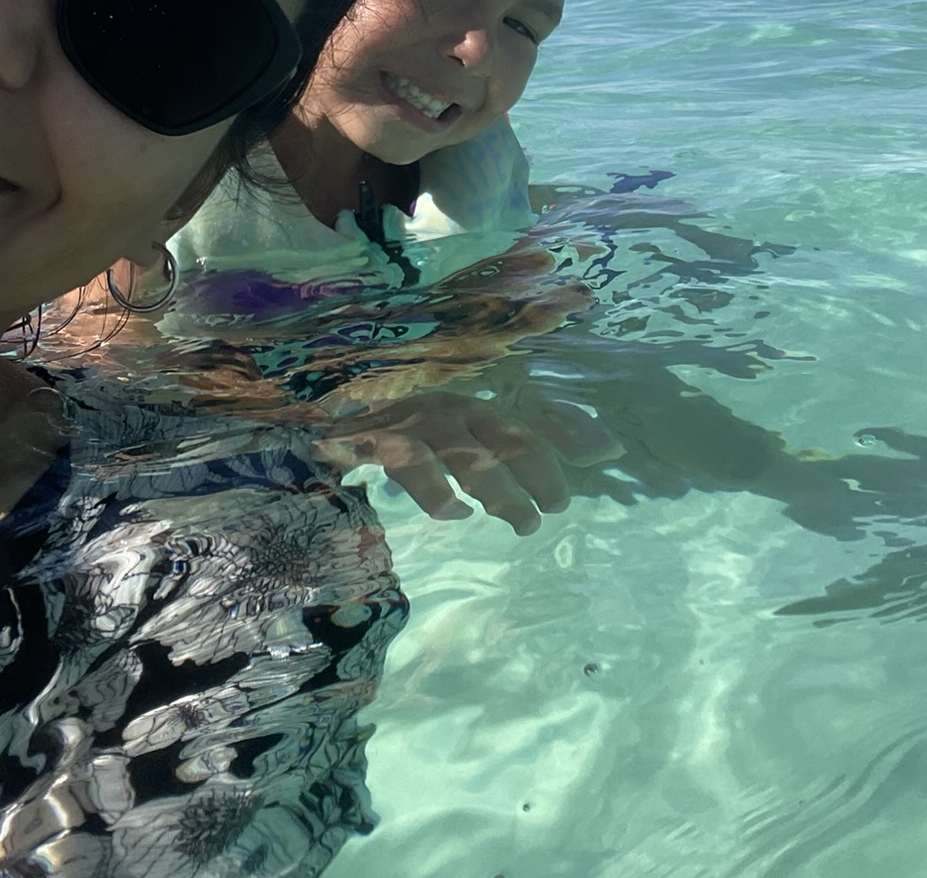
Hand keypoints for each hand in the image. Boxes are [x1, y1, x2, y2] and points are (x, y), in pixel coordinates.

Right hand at [316, 386, 620, 535]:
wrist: (318, 410)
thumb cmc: (401, 428)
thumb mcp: (462, 432)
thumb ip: (525, 438)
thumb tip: (609, 448)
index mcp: (470, 404)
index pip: (526, 420)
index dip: (562, 442)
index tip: (595, 467)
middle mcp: (448, 405)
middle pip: (505, 433)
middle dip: (537, 472)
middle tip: (553, 510)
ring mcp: (413, 420)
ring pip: (466, 451)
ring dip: (499, 488)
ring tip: (523, 522)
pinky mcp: (375, 439)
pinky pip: (411, 462)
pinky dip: (436, 491)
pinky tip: (454, 515)